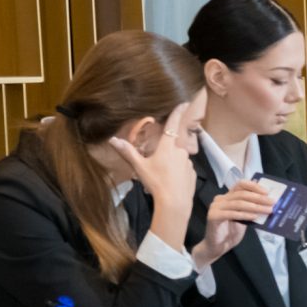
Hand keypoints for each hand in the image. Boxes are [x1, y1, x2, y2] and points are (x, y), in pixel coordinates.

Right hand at [113, 95, 203, 209]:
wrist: (174, 203)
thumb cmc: (156, 182)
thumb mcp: (139, 167)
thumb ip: (127, 152)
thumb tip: (112, 139)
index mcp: (168, 147)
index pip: (172, 126)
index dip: (177, 113)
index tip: (184, 103)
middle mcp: (180, 152)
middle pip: (171, 148)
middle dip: (164, 155)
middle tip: (156, 169)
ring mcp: (188, 163)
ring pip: (177, 160)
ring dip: (171, 165)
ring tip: (163, 179)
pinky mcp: (193, 174)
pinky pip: (184, 170)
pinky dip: (178, 174)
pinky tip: (172, 183)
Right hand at [194, 180, 278, 268]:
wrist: (218, 247)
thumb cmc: (231, 232)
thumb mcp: (244, 218)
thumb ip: (251, 210)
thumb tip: (268, 204)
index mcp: (228, 196)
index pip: (240, 185)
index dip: (254, 186)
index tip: (267, 192)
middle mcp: (220, 199)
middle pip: (241, 194)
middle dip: (259, 198)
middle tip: (272, 202)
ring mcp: (215, 207)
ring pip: (238, 203)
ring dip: (255, 206)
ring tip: (267, 210)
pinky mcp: (213, 216)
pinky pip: (231, 214)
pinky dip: (244, 215)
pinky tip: (254, 217)